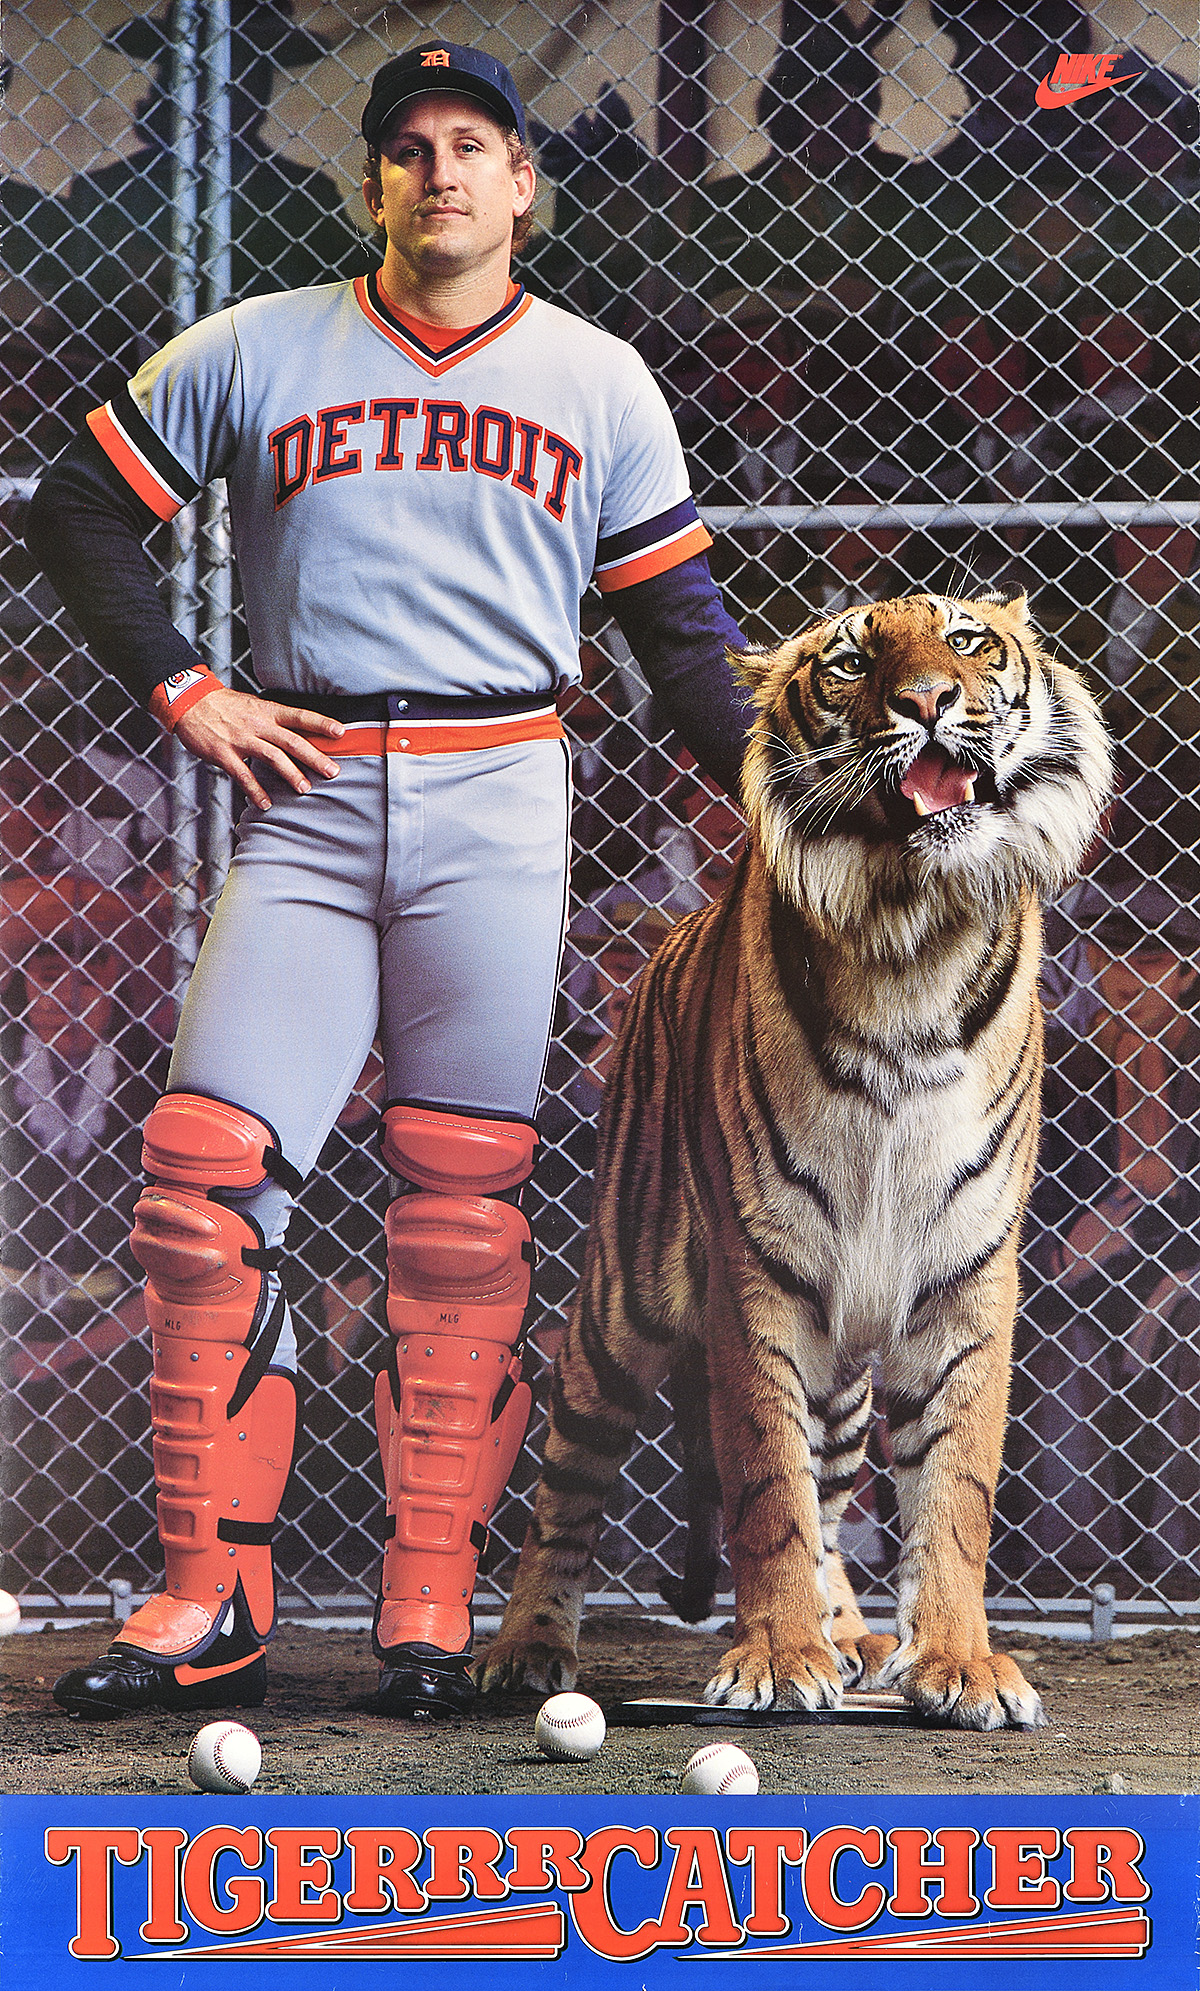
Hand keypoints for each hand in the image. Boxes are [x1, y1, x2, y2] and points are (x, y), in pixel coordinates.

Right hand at [173, 686, 344, 807]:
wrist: (190, 701)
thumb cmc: (225, 706)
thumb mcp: (254, 705)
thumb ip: (275, 720)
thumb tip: (300, 733)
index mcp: (267, 711)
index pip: (299, 716)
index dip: (320, 723)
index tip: (340, 732)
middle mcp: (258, 724)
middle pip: (291, 740)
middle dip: (314, 757)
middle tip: (333, 772)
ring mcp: (241, 739)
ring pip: (272, 757)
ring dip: (290, 774)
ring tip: (305, 789)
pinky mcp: (224, 753)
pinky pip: (243, 774)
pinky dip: (255, 790)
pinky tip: (266, 803)